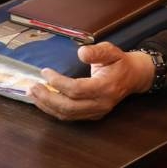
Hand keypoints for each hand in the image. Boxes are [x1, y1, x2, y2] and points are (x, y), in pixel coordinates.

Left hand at [28, 43, 154, 120]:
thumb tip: (81, 52)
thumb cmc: (120, 62)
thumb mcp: (111, 51)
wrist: (134, 77)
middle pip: (69, 107)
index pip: (76, 90)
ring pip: (67, 115)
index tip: (45, 72)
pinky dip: (53, 110)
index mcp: (105, 88)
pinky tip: (42, 101)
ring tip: (32, 94)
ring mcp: (96, 112)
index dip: (58, 82)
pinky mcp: (92, 115)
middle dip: (47, 98)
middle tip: (32, 87)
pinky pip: (70, 117)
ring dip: (47, 106)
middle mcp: (101, 104)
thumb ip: (96, 51)